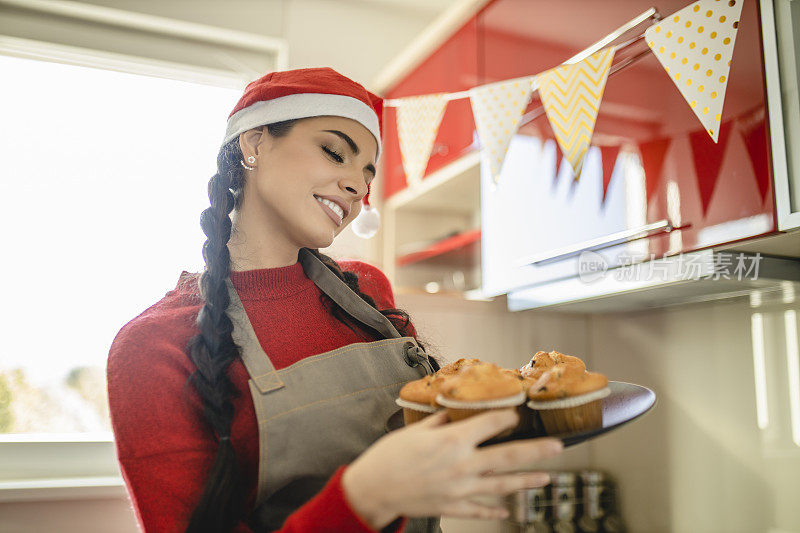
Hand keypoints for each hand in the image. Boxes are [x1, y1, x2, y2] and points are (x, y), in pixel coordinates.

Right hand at [341, 409, 562, 528]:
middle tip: (559, 446)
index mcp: (452, 440)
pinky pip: (480, 509)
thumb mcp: (416, 430)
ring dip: (526, 480)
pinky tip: (508, 509)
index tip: (519, 412)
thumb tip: (456, 412)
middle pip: (508, 456)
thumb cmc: (390, 455)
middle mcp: (462, 465)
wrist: (373, 489)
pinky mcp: (453, 506)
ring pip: (502, 485)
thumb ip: (441, 422)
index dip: (508, 416)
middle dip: (536, 450)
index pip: (490, 424)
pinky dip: (495, 509)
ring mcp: (460, 489)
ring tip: (546, 477)